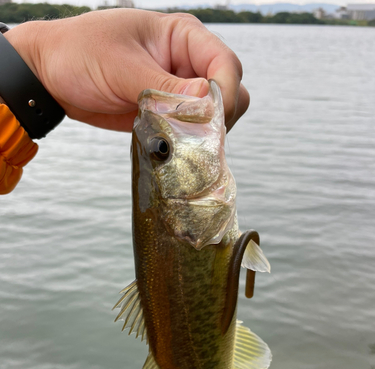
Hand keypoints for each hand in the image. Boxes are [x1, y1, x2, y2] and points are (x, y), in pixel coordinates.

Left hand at [5, 9, 248, 131]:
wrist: (52, 76)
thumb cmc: (81, 54)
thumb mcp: (122, 67)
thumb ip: (166, 86)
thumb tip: (209, 98)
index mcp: (182, 37)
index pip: (225, 63)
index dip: (227, 91)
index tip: (212, 118)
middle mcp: (187, 63)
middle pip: (230, 92)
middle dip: (220, 116)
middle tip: (196, 136)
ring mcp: (178, 90)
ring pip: (214, 116)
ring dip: (204, 133)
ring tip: (178, 143)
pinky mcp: (167, 114)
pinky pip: (190, 131)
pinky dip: (188, 143)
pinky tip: (171, 148)